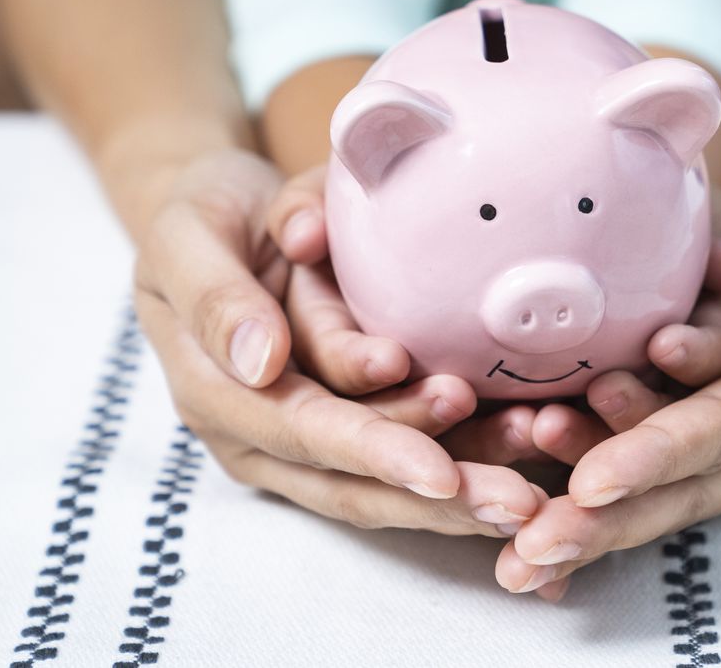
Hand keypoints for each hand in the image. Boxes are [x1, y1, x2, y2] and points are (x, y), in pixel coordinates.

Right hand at [136, 150, 541, 535]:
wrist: (217, 218)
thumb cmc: (200, 220)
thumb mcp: (186, 238)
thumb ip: (217, 297)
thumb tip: (262, 362)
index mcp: (215, 393)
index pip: (301, 431)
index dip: (371, 451)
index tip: (439, 469)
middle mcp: (260, 434)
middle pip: (354, 480)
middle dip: (438, 495)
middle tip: (516, 502)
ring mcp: (304, 438)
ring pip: (388, 481)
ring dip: (464, 482)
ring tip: (535, 482)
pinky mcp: (348, 422)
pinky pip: (410, 449)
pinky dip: (468, 454)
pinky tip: (528, 448)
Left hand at [494, 163, 720, 594]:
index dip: (660, 456)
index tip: (592, 481)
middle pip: (682, 488)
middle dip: (604, 522)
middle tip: (528, 551)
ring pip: (651, 488)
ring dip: (582, 504)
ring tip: (515, 504)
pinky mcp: (690, 439)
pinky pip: (633, 467)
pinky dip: (579, 478)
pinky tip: (523, 490)